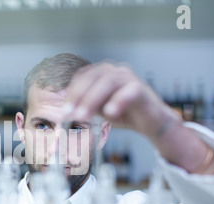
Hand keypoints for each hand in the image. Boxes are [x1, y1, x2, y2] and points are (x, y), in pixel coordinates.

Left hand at [63, 62, 213, 174]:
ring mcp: (129, 78)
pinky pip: (129, 91)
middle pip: (92, 78)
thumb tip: (64, 113)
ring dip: (92, 100)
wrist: (150, 121)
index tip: (63, 110)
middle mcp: (115, 71)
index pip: (82, 78)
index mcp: (102, 73)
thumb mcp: (98, 109)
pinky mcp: (141, 88)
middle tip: (70, 114)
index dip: (71, 93)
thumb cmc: (123, 113)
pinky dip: (118, 101)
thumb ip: (84, 106)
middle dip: (78, 97)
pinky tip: (110, 113)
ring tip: (83, 117)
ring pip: (108, 83)